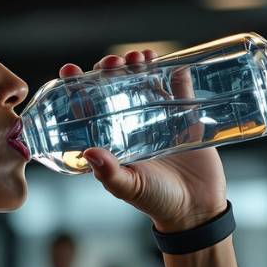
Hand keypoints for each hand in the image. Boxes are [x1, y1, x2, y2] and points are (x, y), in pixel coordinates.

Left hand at [58, 50, 228, 232]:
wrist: (196, 209)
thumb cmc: (157, 201)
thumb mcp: (129, 188)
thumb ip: (110, 174)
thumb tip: (89, 152)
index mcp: (112, 139)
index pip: (89, 108)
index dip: (78, 88)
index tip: (70, 70)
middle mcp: (132, 125)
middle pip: (116, 88)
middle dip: (111, 69)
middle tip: (114, 61)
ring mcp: (159, 119)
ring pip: (145, 83)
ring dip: (140, 65)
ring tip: (141, 56)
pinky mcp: (187, 117)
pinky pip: (181, 89)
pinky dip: (177, 72)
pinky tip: (172, 61)